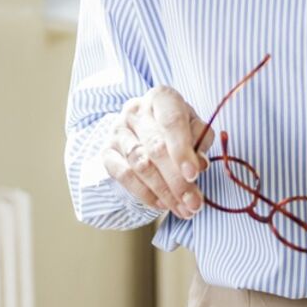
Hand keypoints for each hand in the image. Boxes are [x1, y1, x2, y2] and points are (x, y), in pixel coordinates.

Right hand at [98, 87, 216, 218]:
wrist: (143, 127)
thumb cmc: (175, 127)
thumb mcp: (194, 126)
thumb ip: (200, 141)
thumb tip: (198, 164)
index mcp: (161, 98)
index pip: (171, 122)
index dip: (182, 150)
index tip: (194, 174)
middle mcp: (135, 111)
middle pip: (155, 148)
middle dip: (177, 180)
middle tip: (193, 203)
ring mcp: (118, 131)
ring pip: (140, 165)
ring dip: (163, 192)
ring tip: (183, 209)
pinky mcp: (106, 151)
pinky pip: (124, 176)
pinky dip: (144, 194)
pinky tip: (162, 204)